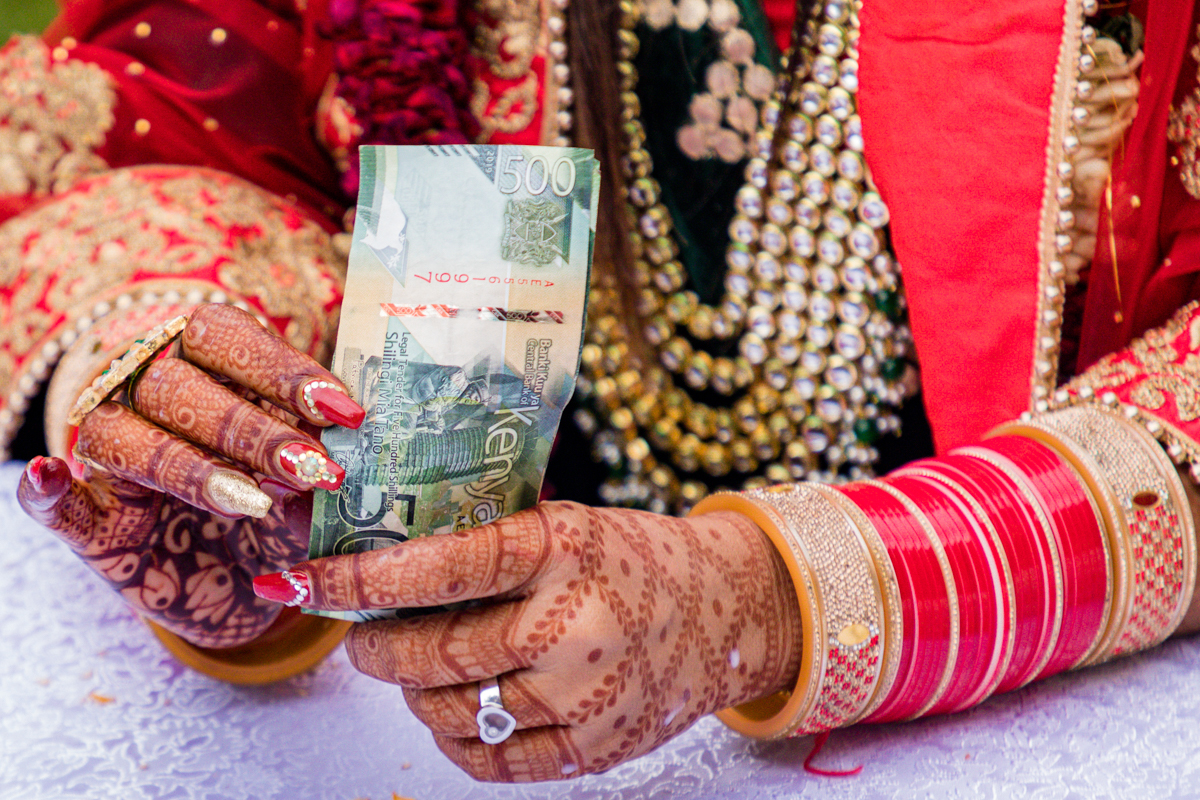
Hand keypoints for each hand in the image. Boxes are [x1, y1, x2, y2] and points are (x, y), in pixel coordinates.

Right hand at [17, 304, 364, 647]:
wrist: (242, 584)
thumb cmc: (281, 511)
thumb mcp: (306, 487)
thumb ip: (310, 463)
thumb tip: (338, 456)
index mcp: (205, 362)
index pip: (228, 339)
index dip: (284, 372)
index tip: (343, 412)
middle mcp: (147, 394)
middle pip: (179, 386)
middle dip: (252, 430)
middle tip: (311, 469)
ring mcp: (111, 457)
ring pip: (127, 436)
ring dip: (193, 468)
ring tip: (255, 503)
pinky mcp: (89, 520)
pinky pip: (55, 501)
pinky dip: (45, 491)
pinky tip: (47, 478)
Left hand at [264, 502, 802, 781]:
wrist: (730, 609)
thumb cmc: (634, 557)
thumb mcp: (569, 525)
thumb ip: (491, 548)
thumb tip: (381, 573)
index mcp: (563, 547)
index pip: (443, 566)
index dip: (362, 579)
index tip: (305, 582)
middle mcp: (573, 624)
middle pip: (435, 653)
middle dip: (376, 648)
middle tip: (360, 638)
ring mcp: (584, 696)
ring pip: (452, 710)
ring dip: (413, 692)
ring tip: (416, 670)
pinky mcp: (593, 748)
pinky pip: (491, 762)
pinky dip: (454, 737)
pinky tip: (454, 711)